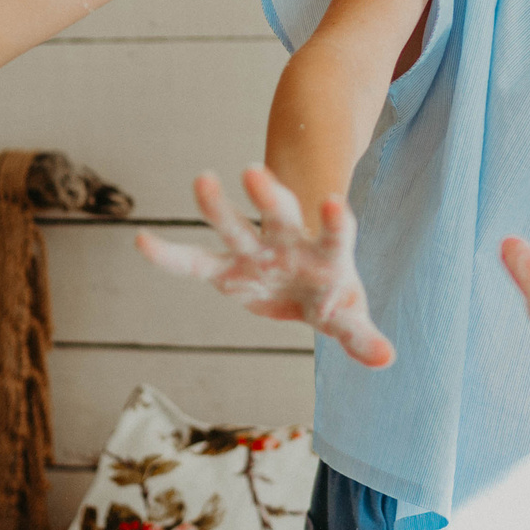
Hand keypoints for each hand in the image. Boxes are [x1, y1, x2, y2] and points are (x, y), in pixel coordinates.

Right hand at [135, 165, 393, 367]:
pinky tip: (141, 241)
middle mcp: (288, 243)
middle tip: (254, 171)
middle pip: (279, 215)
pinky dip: (169, 256)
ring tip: (202, 180)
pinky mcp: (226, 269)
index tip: (333, 202)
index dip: (335, 221)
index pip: (335, 235)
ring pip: (235, 225)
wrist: (306, 284)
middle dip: (268, 196)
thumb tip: (387, 359)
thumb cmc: (332, 296)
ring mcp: (255, 251)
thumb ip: (362, 336)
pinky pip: (193, 263)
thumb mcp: (349, 318)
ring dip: (217, 207)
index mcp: (327, 254)